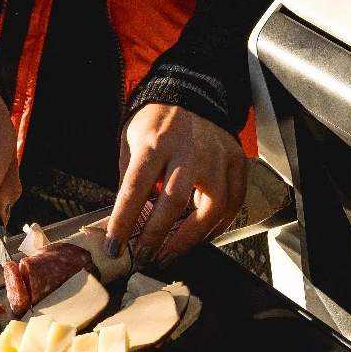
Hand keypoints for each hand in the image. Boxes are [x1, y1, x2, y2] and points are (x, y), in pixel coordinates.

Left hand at [106, 103, 245, 265]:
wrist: (190, 94)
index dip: (123, 223)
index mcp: (154, 143)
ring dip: (190, 239)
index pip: (135, 189)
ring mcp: (216, 156)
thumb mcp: (130, 142)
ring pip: (211, 207)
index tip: (113, 248)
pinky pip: (233, 203)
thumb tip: (126, 220)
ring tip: (171, 255)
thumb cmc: (155, 123)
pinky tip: (200, 238)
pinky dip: (217, 226)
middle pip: (175, 202)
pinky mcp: (236, 161)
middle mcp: (188, 150)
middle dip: (157, 237)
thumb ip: (130, 178)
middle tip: (145, 258)